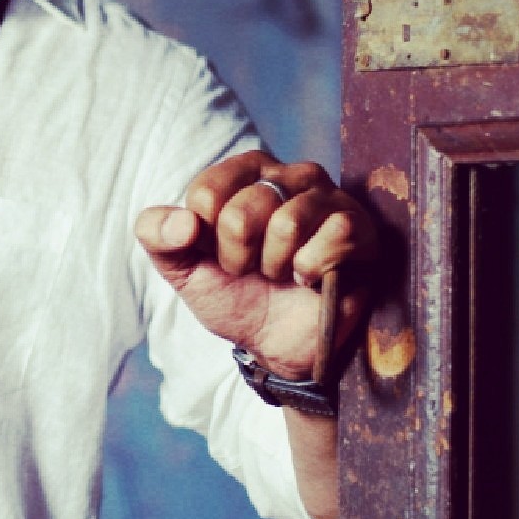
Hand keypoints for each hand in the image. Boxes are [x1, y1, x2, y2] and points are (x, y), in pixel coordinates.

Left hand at [135, 150, 377, 382]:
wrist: (277, 345)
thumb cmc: (236, 295)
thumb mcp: (183, 269)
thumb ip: (159, 237)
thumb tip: (182, 223)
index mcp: (243, 173)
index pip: (207, 194)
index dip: (207, 240)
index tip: (221, 255)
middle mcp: (287, 175)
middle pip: (244, 211)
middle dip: (241, 258)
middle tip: (256, 269)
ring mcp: (327, 198)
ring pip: (287, 223)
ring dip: (277, 266)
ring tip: (283, 273)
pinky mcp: (359, 227)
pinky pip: (334, 235)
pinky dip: (313, 270)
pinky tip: (312, 278)